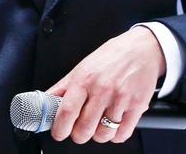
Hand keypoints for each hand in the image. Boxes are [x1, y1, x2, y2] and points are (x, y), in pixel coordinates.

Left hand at [47, 27, 165, 144]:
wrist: (140, 49)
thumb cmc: (109, 58)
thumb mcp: (80, 68)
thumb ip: (62, 87)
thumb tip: (46, 100)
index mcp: (83, 80)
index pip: (67, 111)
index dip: (60, 128)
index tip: (58, 134)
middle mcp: (101, 90)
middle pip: (85, 128)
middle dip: (78, 135)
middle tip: (78, 131)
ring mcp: (120, 99)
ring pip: (104, 134)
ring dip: (97, 136)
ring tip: (96, 127)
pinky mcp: (137, 106)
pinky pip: (123, 133)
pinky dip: (115, 136)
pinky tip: (112, 127)